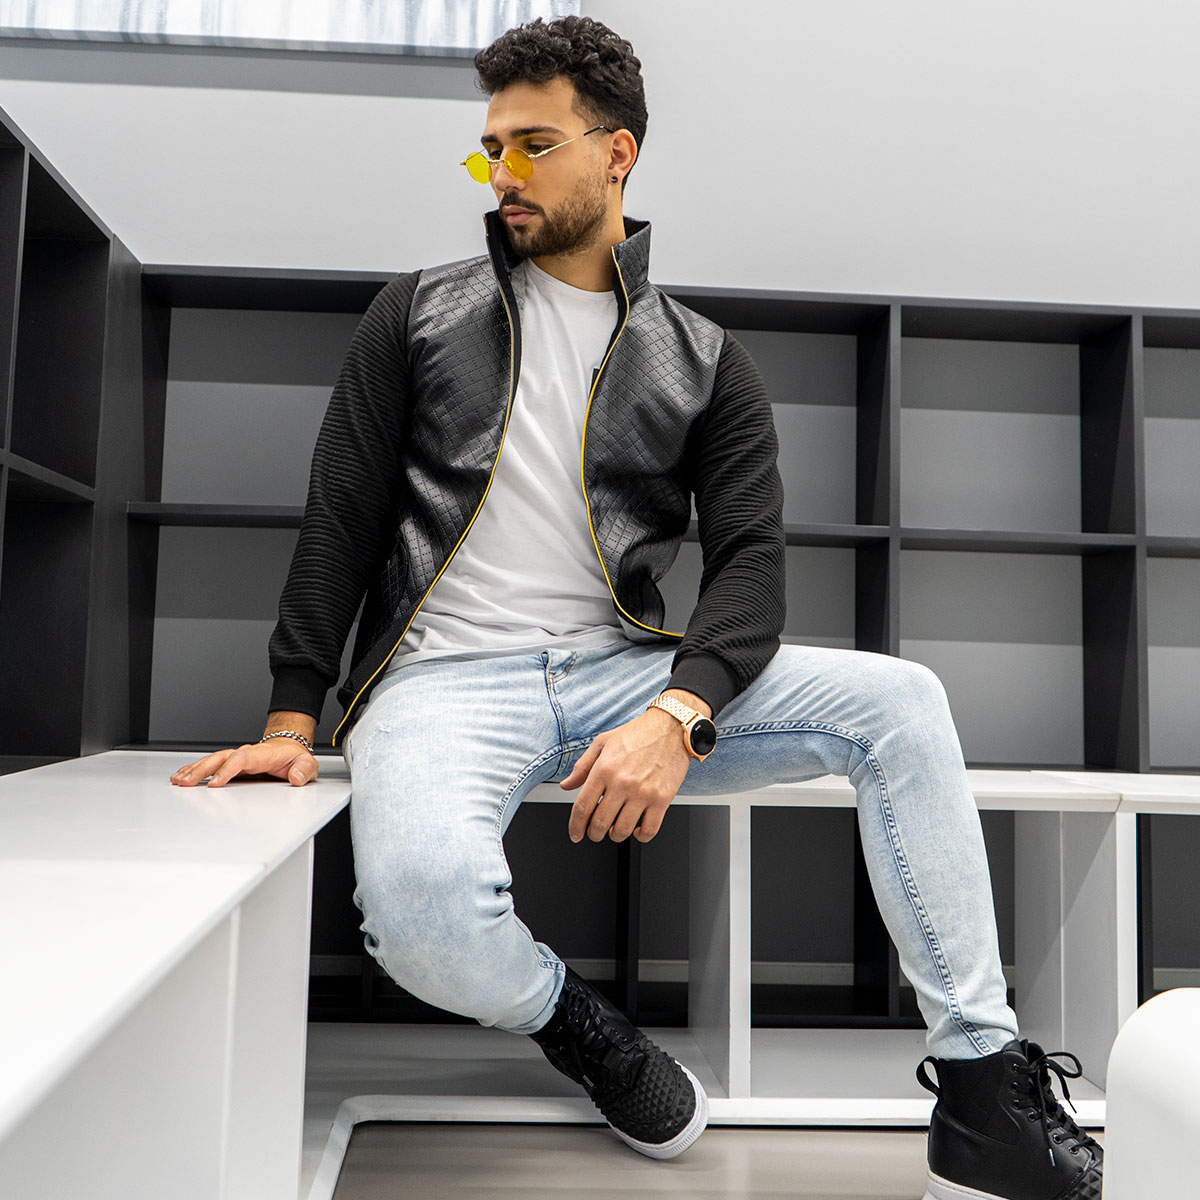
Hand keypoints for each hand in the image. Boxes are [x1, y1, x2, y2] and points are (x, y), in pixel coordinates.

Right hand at [170, 739, 318, 787]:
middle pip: (220, 758)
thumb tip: (295, 779)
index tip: (215, 783)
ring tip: (178, 780)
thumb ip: (303, 771)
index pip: (242, 759)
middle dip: (202, 770)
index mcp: (262, 754)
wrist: (289, 749)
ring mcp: (236, 758)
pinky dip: (195, 770)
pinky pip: (210, 765)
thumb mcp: (307, 764)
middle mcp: (246, 754)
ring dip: (194, 770)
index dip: (227, 770)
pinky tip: (182, 777)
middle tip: (186, 782)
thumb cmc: (295, 758)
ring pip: (212, 761)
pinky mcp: (230, 764)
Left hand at [560, 706, 690, 843]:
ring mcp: (643, 793)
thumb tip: (566, 785)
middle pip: (600, 823)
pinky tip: (636, 829)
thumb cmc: (638, 733)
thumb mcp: (603, 742)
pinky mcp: (662, 799)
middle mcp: (622, 782)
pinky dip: (640, 836)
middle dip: (593, 833)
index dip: (575, 826)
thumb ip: (582, 766)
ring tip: (614, 829)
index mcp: (604, 769)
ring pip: (622, 830)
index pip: (582, 807)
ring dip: (614, 836)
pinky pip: (649, 830)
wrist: (671, 727)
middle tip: (595, 832)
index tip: (575, 834)